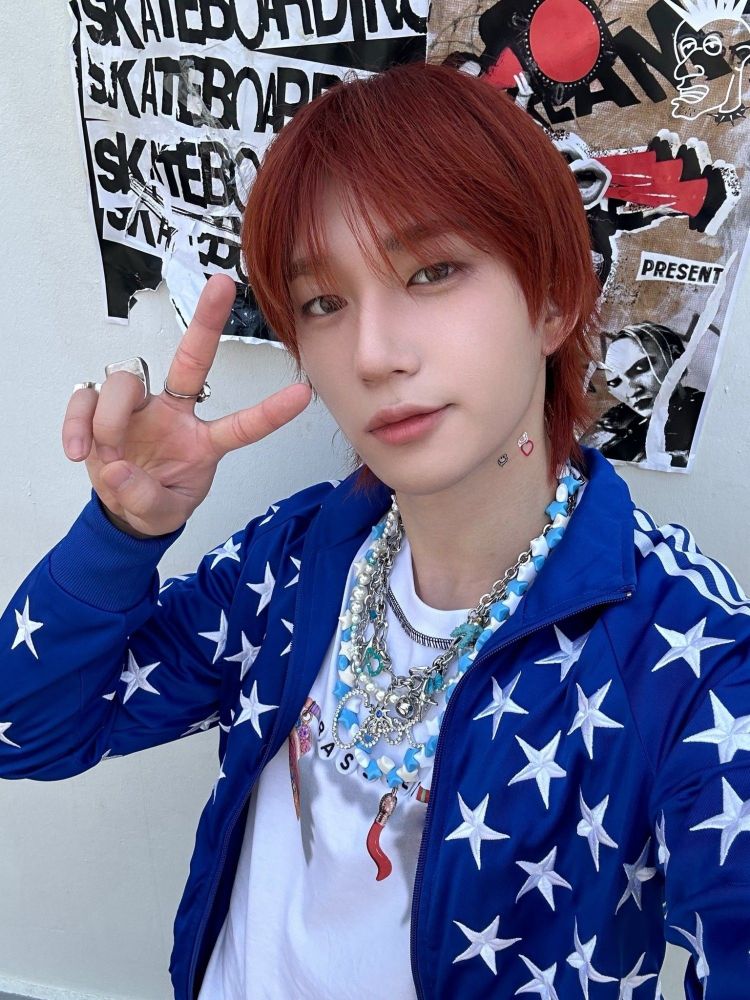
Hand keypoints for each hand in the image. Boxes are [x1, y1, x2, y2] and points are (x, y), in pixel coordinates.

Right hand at [62, 275, 311, 537]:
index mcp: (202, 440)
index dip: (270, 413)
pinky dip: (78, 424)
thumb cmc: (155, 501)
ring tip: (108, 455)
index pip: (241, 425)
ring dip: (111, 419)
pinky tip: (78, 452)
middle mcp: (174, 413)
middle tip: (223, 283)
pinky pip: (86, 399)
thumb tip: (116, 470)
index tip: (303, 394)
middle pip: (191, 360)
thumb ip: (145, 499)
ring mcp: (137, 408)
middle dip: (207, 321)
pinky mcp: (99, 409)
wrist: (120, 510)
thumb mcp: (161, 514)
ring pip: (125, 382)